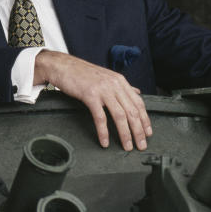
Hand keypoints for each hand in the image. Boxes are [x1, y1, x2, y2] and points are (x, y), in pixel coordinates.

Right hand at [34, 50, 151, 150]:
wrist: (62, 65)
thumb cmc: (83, 73)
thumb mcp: (106, 77)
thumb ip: (122, 86)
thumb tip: (137, 93)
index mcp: (120, 81)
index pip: (139, 103)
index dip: (145, 120)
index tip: (148, 133)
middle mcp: (115, 85)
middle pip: (132, 111)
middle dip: (138, 131)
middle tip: (141, 145)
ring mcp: (103, 90)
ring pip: (120, 116)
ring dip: (125, 134)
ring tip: (127, 146)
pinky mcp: (90, 95)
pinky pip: (100, 117)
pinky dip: (104, 132)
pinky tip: (105, 142)